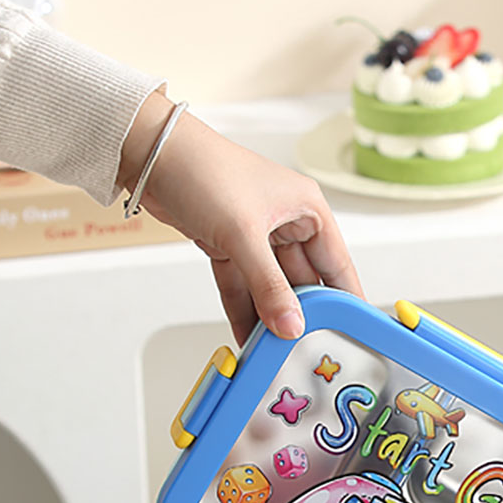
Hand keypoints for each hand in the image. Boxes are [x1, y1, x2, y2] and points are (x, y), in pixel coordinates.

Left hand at [119, 90, 363, 345]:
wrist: (149, 153)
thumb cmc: (202, 169)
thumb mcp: (243, 234)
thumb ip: (268, 286)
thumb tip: (290, 325)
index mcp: (306, 208)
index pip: (336, 264)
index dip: (346, 299)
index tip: (352, 332)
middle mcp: (286, 221)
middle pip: (303, 280)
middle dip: (301, 313)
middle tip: (304, 347)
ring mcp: (256, 234)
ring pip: (271, 286)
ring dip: (269, 315)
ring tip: (273, 348)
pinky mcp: (229, 244)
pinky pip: (243, 285)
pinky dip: (243, 308)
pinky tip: (248, 335)